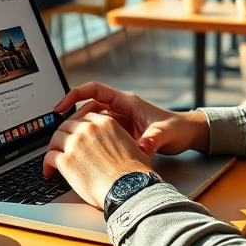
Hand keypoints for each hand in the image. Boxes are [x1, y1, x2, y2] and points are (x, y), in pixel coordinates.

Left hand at [43, 112, 150, 207]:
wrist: (128, 188)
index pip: (83, 116)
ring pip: (55, 138)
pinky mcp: (66, 161)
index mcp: (104, 122)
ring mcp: (75, 143)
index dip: (77, 125)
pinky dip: (47, 164)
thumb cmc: (133, 172)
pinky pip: (49, 157)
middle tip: (61, 144)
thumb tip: (112, 143)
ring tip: (53, 157)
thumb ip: (116, 137)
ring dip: (53, 148)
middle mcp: (88, 129)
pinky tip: (49, 171)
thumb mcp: (130, 143)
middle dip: (63, 135)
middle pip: (66, 125)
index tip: (75, 132)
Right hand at [51, 82, 209, 157]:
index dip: (74, 96)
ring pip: (91, 123)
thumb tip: (145, 146)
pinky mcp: (121, 133)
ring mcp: (120, 121)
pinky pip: (99, 134)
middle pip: (87, 108)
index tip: (59, 107)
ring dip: (78, 132)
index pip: (94, 91)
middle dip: (71, 119)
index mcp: (126, 102)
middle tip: (58, 134)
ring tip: (65, 146)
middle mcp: (120, 109)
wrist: (187, 135)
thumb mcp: (165, 134)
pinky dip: (89, 142)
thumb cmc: (177, 129)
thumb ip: (154, 139)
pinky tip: (82, 154)